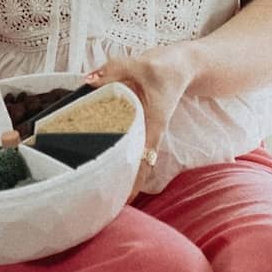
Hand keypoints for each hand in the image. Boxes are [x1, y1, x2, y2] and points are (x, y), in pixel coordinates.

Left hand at [85, 46, 194, 196]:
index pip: (143, 159)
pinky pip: (132, 148)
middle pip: (138, 167)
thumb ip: (113, 71)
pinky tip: (105, 169)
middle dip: (124, 187)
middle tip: (104, 206)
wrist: (183, 66)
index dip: (134, 182)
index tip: (124, 203)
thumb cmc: (166, 67)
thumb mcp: (141, 64)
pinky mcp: (142, 125)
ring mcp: (147, 130)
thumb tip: (87, 81)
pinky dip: (120, 160)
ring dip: (123, 176)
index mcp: (153, 123)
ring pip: (136, 160)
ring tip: (103, 196)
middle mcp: (150, 132)